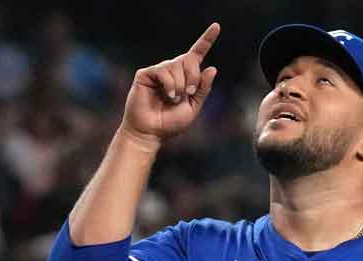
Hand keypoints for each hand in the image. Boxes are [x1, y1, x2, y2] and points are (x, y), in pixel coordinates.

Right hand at [121, 22, 220, 148]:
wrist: (151, 132)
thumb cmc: (170, 123)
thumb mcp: (193, 107)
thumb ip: (202, 89)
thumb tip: (212, 68)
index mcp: (185, 77)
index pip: (197, 55)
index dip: (207, 40)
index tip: (217, 26)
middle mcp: (173, 70)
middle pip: (190, 59)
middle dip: (194, 76)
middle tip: (189, 93)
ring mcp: (159, 71)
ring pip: (176, 66)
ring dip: (181, 85)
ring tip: (173, 99)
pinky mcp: (146, 74)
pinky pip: (163, 71)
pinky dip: (170, 84)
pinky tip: (168, 95)